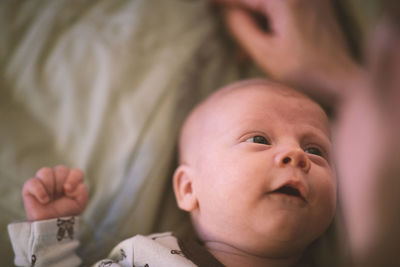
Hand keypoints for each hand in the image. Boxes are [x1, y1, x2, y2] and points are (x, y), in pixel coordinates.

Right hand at [22, 165, 88, 220]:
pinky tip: (43, 200)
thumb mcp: (80, 203)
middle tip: (59, 196)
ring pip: (45, 171)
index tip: (69, 191)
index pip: (76, 172)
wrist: (51, 225)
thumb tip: (68, 185)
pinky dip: (39, 191)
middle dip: (60, 185)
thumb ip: (82, 190)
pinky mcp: (30, 187)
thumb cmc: (66, 212)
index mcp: (71, 180)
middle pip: (61, 170)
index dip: (73, 179)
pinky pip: (32, 181)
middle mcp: (57, 177)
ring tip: (50, 198)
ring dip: (50, 186)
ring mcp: (43, 181)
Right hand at [214, 0, 361, 104]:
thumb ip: (241, 28)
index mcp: (284, 0)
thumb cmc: (304, 72)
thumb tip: (226, 12)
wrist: (341, 81)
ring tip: (241, 47)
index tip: (208, 5)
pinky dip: (268, 20)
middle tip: (221, 17)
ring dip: (253, 18)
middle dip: (240, 10)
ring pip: (269, 4)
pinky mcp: (315, 7)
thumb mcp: (265, 53)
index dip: (224, 1)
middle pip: (258, 0)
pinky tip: (260, 42)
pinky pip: (282, 8)